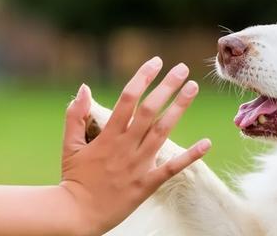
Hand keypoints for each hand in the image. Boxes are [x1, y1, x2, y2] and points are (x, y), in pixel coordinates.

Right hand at [60, 57, 210, 234]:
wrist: (76, 215)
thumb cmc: (73, 178)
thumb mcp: (69, 145)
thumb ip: (75, 115)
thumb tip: (84, 88)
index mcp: (107, 136)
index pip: (128, 99)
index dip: (143, 78)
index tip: (156, 62)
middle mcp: (125, 146)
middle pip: (150, 110)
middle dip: (167, 86)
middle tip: (183, 69)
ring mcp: (138, 165)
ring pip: (162, 131)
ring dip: (179, 108)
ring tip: (193, 88)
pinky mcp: (147, 184)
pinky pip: (172, 168)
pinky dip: (190, 156)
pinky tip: (206, 143)